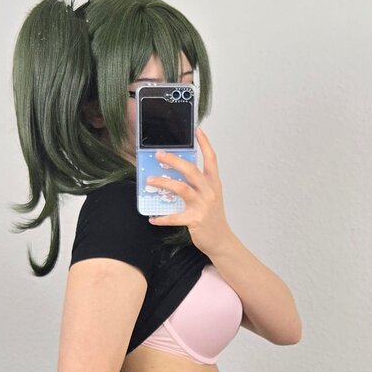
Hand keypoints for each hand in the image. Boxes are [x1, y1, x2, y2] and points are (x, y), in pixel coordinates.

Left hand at [146, 126, 233, 255]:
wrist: (221, 240)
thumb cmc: (213, 217)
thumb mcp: (210, 197)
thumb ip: (198, 185)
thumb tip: (175, 175)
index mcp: (214, 184)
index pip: (211, 159)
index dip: (205, 144)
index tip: (197, 130)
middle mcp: (209, 191)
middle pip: (191, 170)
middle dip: (174, 160)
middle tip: (159, 154)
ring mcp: (203, 205)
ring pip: (181, 189)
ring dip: (164, 183)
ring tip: (150, 180)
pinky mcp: (195, 220)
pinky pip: (174, 217)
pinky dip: (162, 218)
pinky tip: (152, 218)